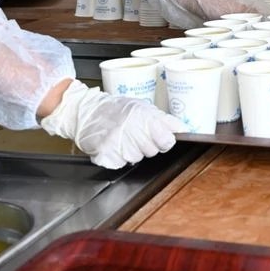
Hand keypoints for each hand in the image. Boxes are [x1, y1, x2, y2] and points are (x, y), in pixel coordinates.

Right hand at [40, 80, 185, 168]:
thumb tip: (184, 129)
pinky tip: (112, 144)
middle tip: (134, 133)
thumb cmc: (115, 109)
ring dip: (131, 151)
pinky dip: (117, 157)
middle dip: (146, 145)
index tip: (157, 136)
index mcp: (143, 116)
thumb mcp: (142, 107)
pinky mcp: (105, 155)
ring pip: (137, 158)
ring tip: (121, 137)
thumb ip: (164, 119)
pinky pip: (121, 163)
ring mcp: (117, 143)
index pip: (167, 140)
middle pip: (152, 151)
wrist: (85, 111)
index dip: (163, 140)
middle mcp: (131, 129)